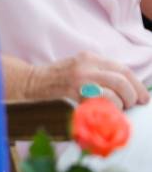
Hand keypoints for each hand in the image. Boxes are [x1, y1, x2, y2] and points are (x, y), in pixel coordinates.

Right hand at [22, 51, 149, 108]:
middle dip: (132, 96)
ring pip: (114, 92)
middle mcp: (86, 66)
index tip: (143, 98)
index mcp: (90, 58)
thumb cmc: (58, 80)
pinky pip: (100, 103)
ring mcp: (79, 79)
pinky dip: (107, 111)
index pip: (123, 69)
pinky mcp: (73, 93)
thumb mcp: (80, 69)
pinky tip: (103, 113)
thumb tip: (129, 90)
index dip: (137, 85)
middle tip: (131, 105)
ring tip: (116, 110)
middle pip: (122, 80)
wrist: (31, 83)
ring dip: (121, 105)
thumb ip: (101, 74)